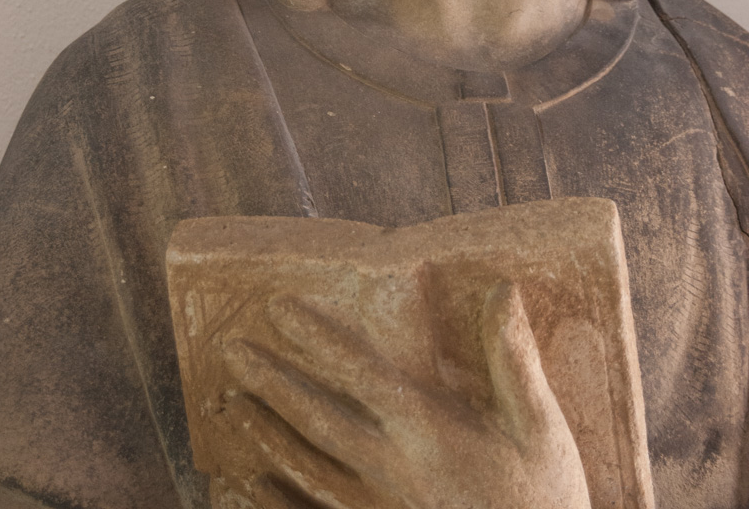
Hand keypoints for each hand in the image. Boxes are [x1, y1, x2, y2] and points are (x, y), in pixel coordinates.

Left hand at [220, 282, 590, 508]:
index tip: (278, 308)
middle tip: (231, 350)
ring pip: (306, 470)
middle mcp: (392, 468)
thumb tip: (500, 287)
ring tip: (233, 406)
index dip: (316, 338)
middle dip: (271, 381)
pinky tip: (252, 487)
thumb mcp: (540, 426)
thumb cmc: (543, 500)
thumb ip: (513, 357)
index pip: (357, 372)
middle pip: (317, 418)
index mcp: (427, 429)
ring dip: (266, 435)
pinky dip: (277, 504)